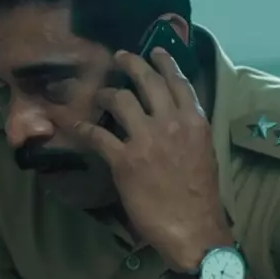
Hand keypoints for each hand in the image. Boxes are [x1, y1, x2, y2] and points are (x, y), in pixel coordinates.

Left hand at [71, 48, 232, 271]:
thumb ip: (189, 131)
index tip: (155, 51)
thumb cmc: (201, 196)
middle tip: (119, 57)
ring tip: (98, 94)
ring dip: (105, 94)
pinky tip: (75, 126)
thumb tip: (177, 120)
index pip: (178, 82)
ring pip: (120, 100)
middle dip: (130, 64)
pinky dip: (83, 129)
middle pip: (146, 82)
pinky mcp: (124, 160)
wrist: (193, 228)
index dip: (165, 62)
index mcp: (194, 121)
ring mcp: (145, 140)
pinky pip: (98, 135)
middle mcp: (170, 123)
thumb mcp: (204, 153)